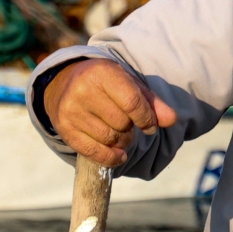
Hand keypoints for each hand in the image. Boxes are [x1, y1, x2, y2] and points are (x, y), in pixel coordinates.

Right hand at [40, 58, 177, 167]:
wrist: (61, 84)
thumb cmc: (103, 84)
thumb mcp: (127, 83)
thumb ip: (151, 102)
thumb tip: (171, 120)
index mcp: (102, 73)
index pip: (132, 103)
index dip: (147, 119)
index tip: (150, 125)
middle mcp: (83, 90)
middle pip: (122, 123)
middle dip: (131, 128)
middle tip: (126, 122)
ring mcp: (71, 111)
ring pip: (110, 139)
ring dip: (122, 142)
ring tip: (119, 132)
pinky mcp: (65, 130)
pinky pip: (94, 153)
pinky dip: (111, 158)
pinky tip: (119, 155)